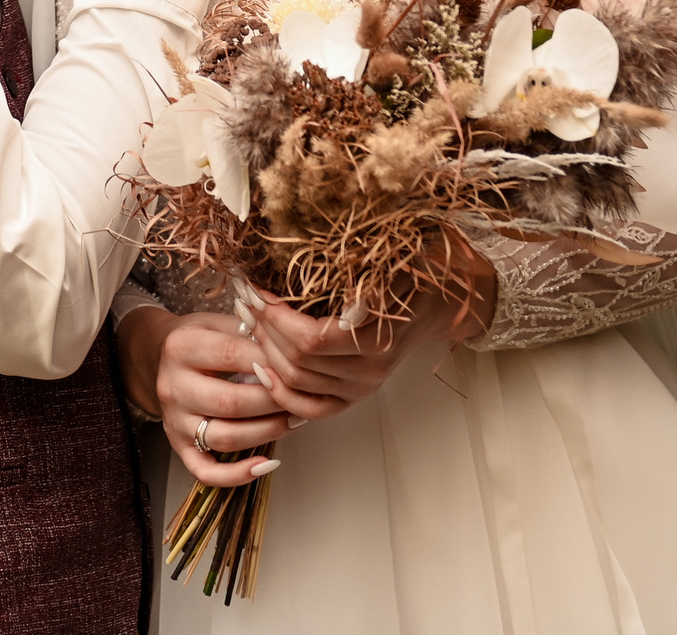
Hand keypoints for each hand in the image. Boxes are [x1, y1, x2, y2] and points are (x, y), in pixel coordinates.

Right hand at [117, 306, 304, 487]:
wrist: (158, 358)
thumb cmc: (198, 340)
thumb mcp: (217, 321)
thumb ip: (250, 332)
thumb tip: (291, 349)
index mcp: (181, 347)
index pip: (230, 355)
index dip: (268, 362)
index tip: (295, 364)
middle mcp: (172, 386)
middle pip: (230, 402)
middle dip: (274, 402)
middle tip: (302, 397)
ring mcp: (174, 420)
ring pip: (225, 438)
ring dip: (268, 433)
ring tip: (294, 420)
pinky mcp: (178, 445)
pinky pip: (206, 471)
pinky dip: (238, 475)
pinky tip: (265, 464)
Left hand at [236, 238, 497, 414]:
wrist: (433, 305)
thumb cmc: (409, 277)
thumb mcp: (391, 269)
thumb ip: (368, 284)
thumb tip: (348, 303)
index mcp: (376, 341)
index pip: (311, 340)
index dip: (276, 317)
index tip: (255, 289)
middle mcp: (368, 372)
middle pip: (298, 361)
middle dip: (263, 328)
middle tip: (243, 300)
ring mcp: (361, 389)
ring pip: (297, 382)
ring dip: (264, 351)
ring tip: (247, 320)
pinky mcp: (354, 397)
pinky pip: (310, 408)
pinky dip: (281, 393)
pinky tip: (260, 369)